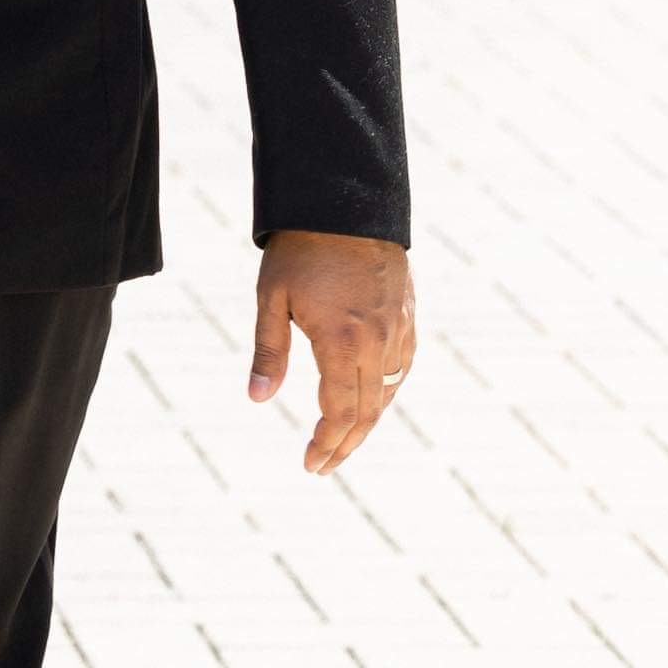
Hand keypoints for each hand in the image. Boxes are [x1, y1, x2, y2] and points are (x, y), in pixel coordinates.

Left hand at [248, 229, 414, 474]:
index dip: (326, 443)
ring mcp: (398, 330)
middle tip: (323, 464)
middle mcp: (377, 342)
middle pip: (367, 412)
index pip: (340, 412)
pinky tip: (369, 399)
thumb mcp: (271, 298)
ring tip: (341, 439)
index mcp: (342, 342)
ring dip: (366, 421)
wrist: (345, 202)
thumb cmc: (300, 250)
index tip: (311, 463)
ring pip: (387, 393)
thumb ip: (269, 351)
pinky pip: (401, 368)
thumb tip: (258, 399)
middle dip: (345, 444)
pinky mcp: (408, 317)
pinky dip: (384, 391)